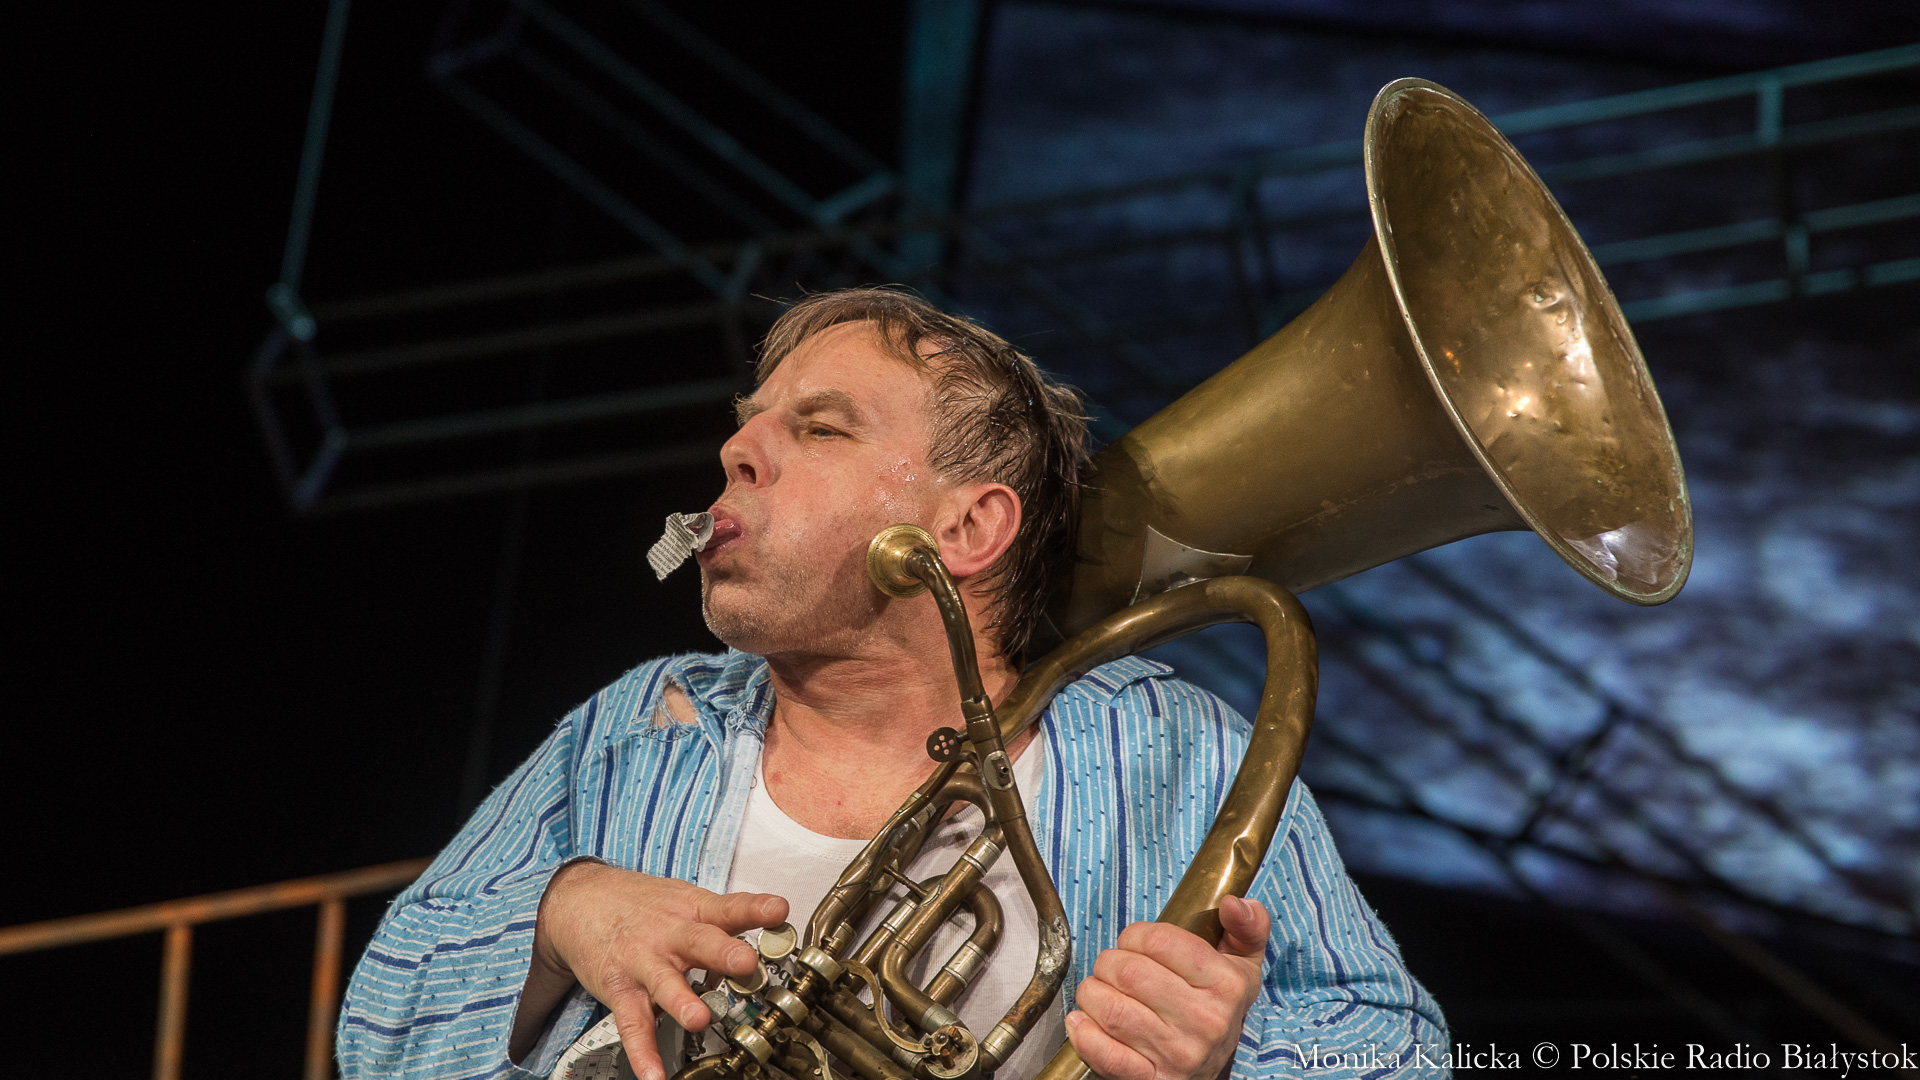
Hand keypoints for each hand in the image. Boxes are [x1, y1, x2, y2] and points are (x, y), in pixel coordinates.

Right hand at [514, 861, 789, 1079]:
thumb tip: (770, 938)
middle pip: (700, 942)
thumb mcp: (685, 901)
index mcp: (692, 911)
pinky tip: (653, 1074)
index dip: (755, 908)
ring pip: (665, 983)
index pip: (728, 908)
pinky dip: (642, 1051)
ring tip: (699, 1018)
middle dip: (724, 952)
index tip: (779, 910)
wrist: (579, 901)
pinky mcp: (620, 990)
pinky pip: (633, 1024)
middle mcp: (670, 936)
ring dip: (682, 1001)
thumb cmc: (642, 905)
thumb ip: (726, 922)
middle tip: (746, 962)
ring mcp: (643, 963)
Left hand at [1065, 895, 1269, 1079]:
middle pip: (1128, 972)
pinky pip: (1104, 1053)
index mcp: (1226, 985)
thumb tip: (1232, 903)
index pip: (1159, 941)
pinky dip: (1084, 1033)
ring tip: (1100, 991)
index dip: (1135, 935)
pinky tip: (1084, 1021)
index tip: (1134, 943)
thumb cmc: (1219, 1006)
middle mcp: (1205, 1021)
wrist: (1215, 1070)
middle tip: (1113, 968)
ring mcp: (1178, 1055)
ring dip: (1092, 994)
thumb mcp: (1242, 964)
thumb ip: (1246, 926)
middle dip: (1109, 963)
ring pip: (1110, 1009)